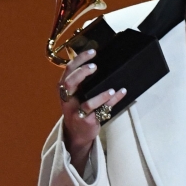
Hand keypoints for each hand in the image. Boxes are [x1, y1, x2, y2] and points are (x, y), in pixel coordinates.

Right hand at [58, 48, 126, 169]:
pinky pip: (101, 111)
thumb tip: (101, 61)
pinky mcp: (87, 122)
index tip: (93, 52)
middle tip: (95, 67)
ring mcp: (76, 113)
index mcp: (64, 90)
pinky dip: (112, 101)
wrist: (77, 134)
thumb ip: (82, 81)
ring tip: (111, 90)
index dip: (79, 60)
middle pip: (69, 84)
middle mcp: (67, 101)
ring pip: (87, 104)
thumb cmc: (79, 108)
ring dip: (100, 96)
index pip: (68, 71)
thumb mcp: (75, 94)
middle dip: (81, 74)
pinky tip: (121, 92)